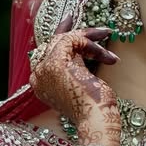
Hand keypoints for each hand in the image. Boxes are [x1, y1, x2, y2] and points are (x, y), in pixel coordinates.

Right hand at [29, 14, 120, 145]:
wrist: (95, 121)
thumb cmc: (94, 109)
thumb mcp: (82, 84)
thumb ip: (76, 69)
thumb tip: (85, 52)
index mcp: (41, 83)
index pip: (47, 52)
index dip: (61, 37)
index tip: (73, 24)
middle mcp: (38, 76)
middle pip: (54, 43)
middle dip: (76, 32)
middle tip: (94, 25)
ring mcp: (44, 69)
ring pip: (64, 40)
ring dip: (88, 38)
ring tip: (107, 36)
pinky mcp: (55, 63)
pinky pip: (71, 40)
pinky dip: (89, 42)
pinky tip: (105, 53)